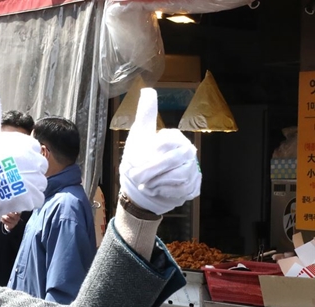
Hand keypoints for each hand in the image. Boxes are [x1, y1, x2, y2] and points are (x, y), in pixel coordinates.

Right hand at [0, 83, 46, 247]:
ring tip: (9, 190)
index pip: (33, 150)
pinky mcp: (32, 197)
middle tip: (8, 178)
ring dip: (27, 188)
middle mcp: (31, 159)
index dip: (20, 158)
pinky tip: (13, 199)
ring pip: (39, 183)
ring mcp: (33, 179)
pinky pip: (37, 198)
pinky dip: (27, 201)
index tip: (6, 164)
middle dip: (27, 173)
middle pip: (39, 166)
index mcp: (23, 143)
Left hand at [119, 88, 201, 215]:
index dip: (148, 155)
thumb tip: (148, 90)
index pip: (164, 143)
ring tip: (149, 183)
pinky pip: (181, 190)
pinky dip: (165, 192)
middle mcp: (187, 151)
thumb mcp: (139, 135)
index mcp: (174, 138)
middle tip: (138, 177)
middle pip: (170, 161)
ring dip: (156, 182)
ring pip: (177, 176)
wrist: (139, 189)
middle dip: (149, 171)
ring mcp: (192, 169)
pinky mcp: (192, 186)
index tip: (138, 160)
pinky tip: (158, 190)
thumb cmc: (138, 161)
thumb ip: (146, 114)